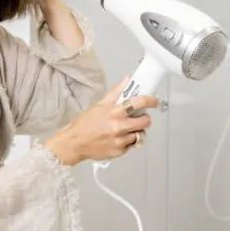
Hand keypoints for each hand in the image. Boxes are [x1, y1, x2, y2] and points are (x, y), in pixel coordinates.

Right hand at [45, 79, 159, 164]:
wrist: (74, 143)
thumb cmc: (86, 123)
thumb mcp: (100, 105)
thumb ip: (116, 92)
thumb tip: (128, 79)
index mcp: (114, 112)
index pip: (138, 103)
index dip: (150, 101)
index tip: (154, 101)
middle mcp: (118, 126)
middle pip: (145, 121)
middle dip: (145, 119)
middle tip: (140, 118)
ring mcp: (120, 140)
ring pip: (139, 134)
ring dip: (135, 131)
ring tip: (124, 129)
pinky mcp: (119, 151)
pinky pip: (131, 145)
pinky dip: (127, 141)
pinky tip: (117, 138)